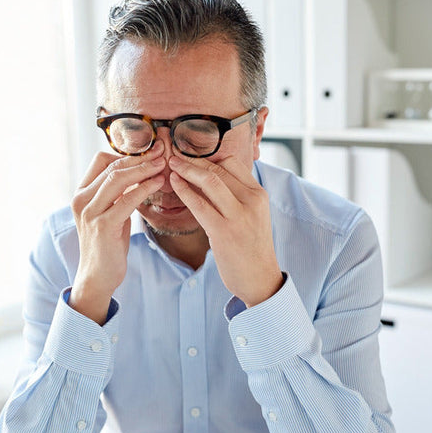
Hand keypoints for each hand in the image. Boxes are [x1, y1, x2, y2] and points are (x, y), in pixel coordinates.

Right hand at [70, 148, 166, 324]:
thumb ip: (117, 193)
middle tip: (161, 152)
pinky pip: (127, 199)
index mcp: (81, 193)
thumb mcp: (110, 212)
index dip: (126, 154)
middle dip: (140, 158)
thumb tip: (138, 171)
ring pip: (118, 178)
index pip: (101, 160)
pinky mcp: (103, 226)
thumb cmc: (107, 244)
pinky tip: (158, 183)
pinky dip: (144, 188)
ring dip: (144, 169)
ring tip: (162, 164)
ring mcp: (90, 212)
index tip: (149, 151)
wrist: (97, 276)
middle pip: (112, 166)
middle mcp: (81, 200)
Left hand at [167, 155, 282, 306]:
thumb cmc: (251, 247)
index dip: (208, 156)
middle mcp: (252, 201)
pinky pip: (199, 204)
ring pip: (209, 181)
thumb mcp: (252, 215)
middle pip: (219, 169)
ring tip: (171, 164)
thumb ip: (236, 196)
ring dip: (186, 170)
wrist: (260, 279)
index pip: (232, 163)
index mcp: (259, 194)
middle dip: (193, 159)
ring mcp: (239, 216)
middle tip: (174, 153)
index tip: (190, 153)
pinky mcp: (224, 231)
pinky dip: (184, 190)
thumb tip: (209, 178)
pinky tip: (174, 183)